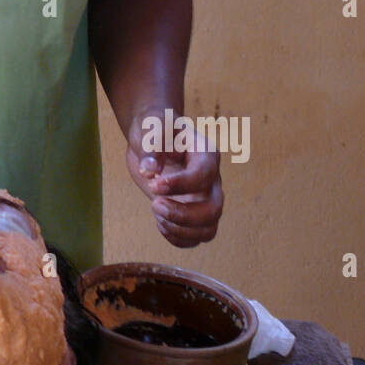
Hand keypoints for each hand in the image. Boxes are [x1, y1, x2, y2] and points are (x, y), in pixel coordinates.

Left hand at [125, 108, 223, 247]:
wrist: (153, 138)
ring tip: (156, 212)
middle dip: (183, 215)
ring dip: (180, 229)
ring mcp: (205, 198)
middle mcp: (212, 179)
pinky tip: (160, 222)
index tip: (153, 184)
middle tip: (154, 203)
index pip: (204, 175)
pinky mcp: (194, 212)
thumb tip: (149, 171)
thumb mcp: (151, 126)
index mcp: (206, 153)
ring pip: (209, 229)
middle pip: (214, 209)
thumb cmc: (155, 127)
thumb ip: (151, 145)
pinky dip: (178, 238)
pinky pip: (196, 238)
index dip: (180, 185)